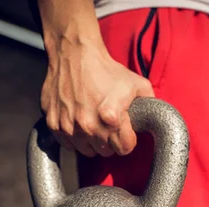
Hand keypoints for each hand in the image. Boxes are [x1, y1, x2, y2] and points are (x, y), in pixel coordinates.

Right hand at [41, 39, 153, 156]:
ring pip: (87, 151)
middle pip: (106, 152)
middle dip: (111, 142)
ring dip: (92, 141)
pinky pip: (68, 144)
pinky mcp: (54, 124)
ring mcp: (69, 126)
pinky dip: (74, 137)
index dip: (128, 141)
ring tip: (95, 124)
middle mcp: (89, 126)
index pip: (125, 148)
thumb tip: (154, 117)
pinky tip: (79, 122)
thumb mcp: (136, 83)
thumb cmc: (104, 68)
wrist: (73, 53)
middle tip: (110, 126)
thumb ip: (149, 103)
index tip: (126, 134)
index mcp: (111, 119)